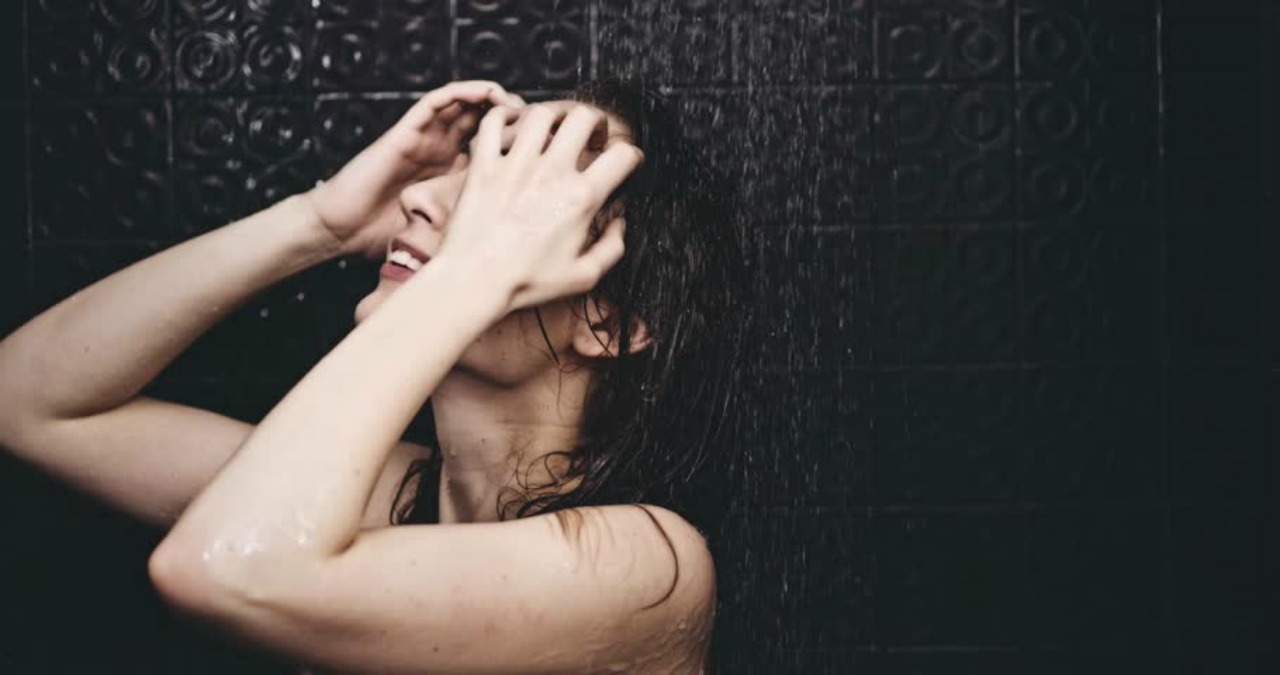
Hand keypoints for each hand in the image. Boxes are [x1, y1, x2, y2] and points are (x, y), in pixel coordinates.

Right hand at [303, 81, 524, 259]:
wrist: (344, 232)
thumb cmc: (389, 239)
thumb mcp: (449, 233)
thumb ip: (481, 228)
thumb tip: (524, 244)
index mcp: (457, 175)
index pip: (499, 151)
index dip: (526, 146)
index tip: (552, 151)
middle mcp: (444, 152)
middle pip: (489, 123)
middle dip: (518, 118)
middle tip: (544, 122)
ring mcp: (426, 138)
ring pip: (468, 105)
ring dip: (496, 99)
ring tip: (521, 104)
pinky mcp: (407, 130)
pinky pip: (437, 100)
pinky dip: (464, 92)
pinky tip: (488, 94)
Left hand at [437, 104, 643, 312]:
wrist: (474, 281)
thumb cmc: (526, 283)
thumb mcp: (584, 276)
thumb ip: (612, 248)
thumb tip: (620, 223)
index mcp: (581, 198)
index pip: (622, 156)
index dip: (632, 155)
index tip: (626, 162)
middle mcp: (551, 173)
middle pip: (583, 118)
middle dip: (596, 121)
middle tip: (592, 135)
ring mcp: (515, 165)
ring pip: (541, 113)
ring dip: (554, 116)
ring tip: (554, 129)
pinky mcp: (484, 165)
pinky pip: (493, 122)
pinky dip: (504, 116)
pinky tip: (511, 124)